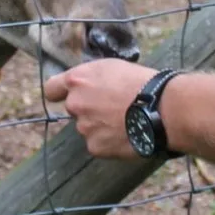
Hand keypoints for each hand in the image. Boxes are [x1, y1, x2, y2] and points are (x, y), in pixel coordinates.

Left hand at [42, 59, 156, 160]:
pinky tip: (127, 135)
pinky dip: (109, 142)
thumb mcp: (113, 68)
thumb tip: (89, 86)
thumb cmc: (143, 83)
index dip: (59, 93)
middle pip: (74, 109)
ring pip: (87, 127)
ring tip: (125, 122)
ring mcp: (84, 127)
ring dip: (100, 126)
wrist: (163, 109)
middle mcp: (75, 103)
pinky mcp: (95, 147)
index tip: (65, 96)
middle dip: (88, 109)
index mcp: (78, 80)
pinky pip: (98, 144)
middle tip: (112, 108)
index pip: (51, 89)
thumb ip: (92, 79)